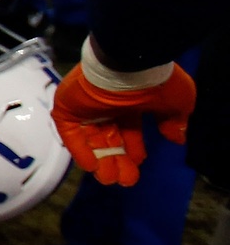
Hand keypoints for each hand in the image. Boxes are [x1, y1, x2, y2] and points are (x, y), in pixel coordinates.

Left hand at [52, 61, 195, 185]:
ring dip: (100, 160)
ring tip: (110, 179)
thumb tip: (177, 138)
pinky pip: (70, 134)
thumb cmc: (155, 81)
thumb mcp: (177, 101)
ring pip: (90, 139)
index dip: (133, 148)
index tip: (138, 163)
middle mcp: (106, 104)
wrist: (129, 63)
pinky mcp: (66, 107)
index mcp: (130, 101)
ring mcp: (85, 105)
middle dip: (117, 160)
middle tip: (125, 180)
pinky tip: (92, 167)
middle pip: (109, 138)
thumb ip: (174, 120)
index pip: (129, 129)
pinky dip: (80, 150)